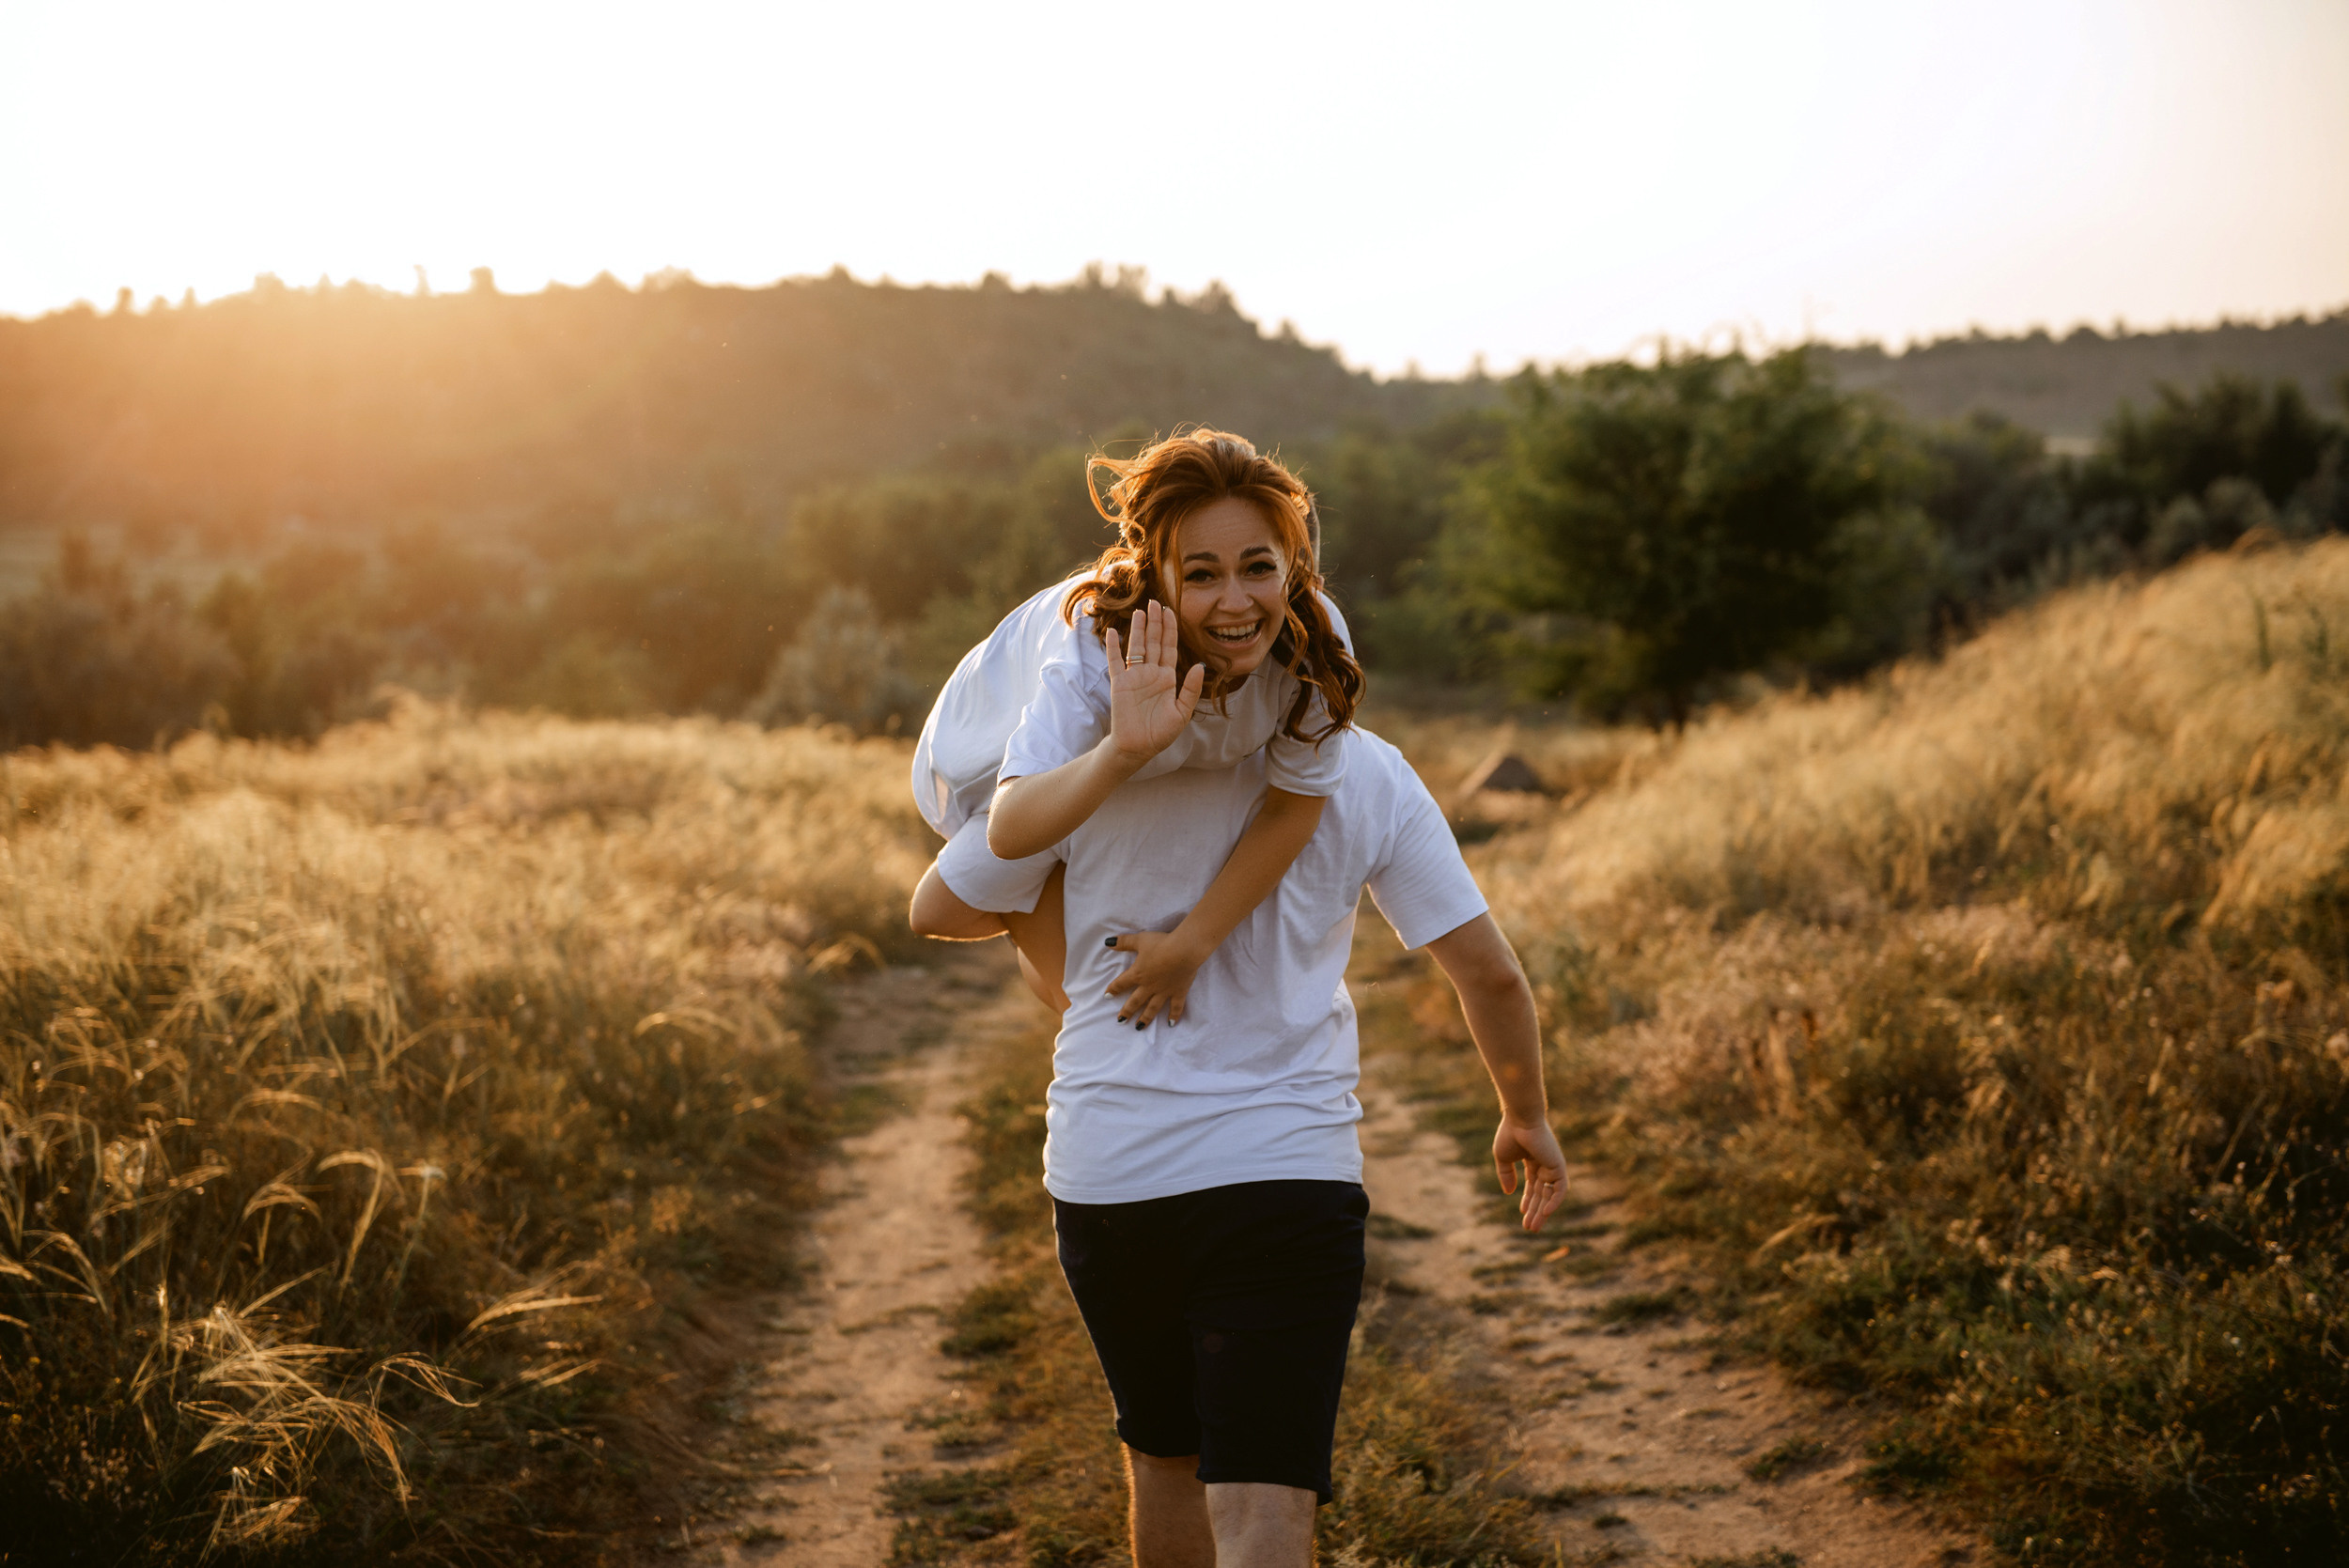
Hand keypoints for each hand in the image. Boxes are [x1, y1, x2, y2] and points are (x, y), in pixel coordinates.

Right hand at [1103, 600, 1204, 765]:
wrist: (1138, 748)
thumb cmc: (1160, 733)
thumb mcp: (1182, 713)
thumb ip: (1190, 689)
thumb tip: (1199, 666)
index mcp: (1166, 679)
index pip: (1169, 648)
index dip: (1170, 630)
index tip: (1171, 612)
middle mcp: (1150, 674)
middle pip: (1153, 642)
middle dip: (1155, 623)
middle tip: (1156, 603)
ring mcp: (1134, 677)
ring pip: (1136, 647)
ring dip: (1138, 629)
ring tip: (1140, 611)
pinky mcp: (1119, 684)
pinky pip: (1115, 662)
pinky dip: (1113, 647)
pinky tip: (1112, 632)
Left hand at [1103, 929, 1205, 1026]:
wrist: (1184, 950)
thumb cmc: (1161, 943)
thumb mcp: (1139, 940)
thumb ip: (1124, 942)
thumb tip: (1108, 942)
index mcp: (1138, 974)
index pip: (1121, 983)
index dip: (1113, 989)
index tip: (1107, 996)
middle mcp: (1149, 986)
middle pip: (1135, 1001)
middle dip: (1127, 1011)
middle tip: (1120, 1021)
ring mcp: (1164, 991)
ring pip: (1152, 1008)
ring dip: (1145, 1018)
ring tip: (1139, 1027)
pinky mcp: (1178, 992)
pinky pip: (1176, 1007)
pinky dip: (1173, 1016)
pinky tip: (1170, 1024)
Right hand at [1493, 1117, 1568, 1232]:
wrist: (1520, 1119)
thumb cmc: (1510, 1134)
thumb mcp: (1503, 1158)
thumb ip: (1506, 1175)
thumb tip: (1509, 1193)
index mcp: (1533, 1160)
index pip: (1533, 1185)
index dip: (1528, 1200)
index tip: (1523, 1213)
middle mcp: (1545, 1164)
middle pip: (1542, 1193)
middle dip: (1535, 1211)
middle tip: (1529, 1228)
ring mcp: (1552, 1166)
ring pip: (1549, 1195)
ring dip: (1542, 1212)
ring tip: (1533, 1227)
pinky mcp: (1558, 1166)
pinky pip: (1559, 1189)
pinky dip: (1554, 1202)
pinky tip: (1545, 1213)